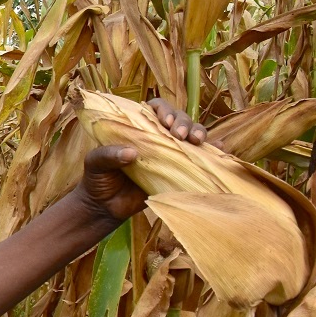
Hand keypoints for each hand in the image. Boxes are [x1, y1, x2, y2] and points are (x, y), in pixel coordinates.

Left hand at [76, 96, 209, 221]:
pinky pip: (199, 159)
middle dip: (183, 122)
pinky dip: (213, 151)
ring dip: (199, 133)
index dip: (163, 110)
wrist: (104, 207)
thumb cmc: (98, 179)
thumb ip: (108, 154)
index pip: (154, 109)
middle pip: (178, 119)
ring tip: (196, 141)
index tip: (164, 122)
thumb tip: (132, 153)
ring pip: (192, 135)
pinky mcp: (178, 172)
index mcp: (137, 129)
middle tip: (179, 134)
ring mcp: (169, 154)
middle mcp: (156, 138)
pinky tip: (219, 148)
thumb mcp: (95, 163)